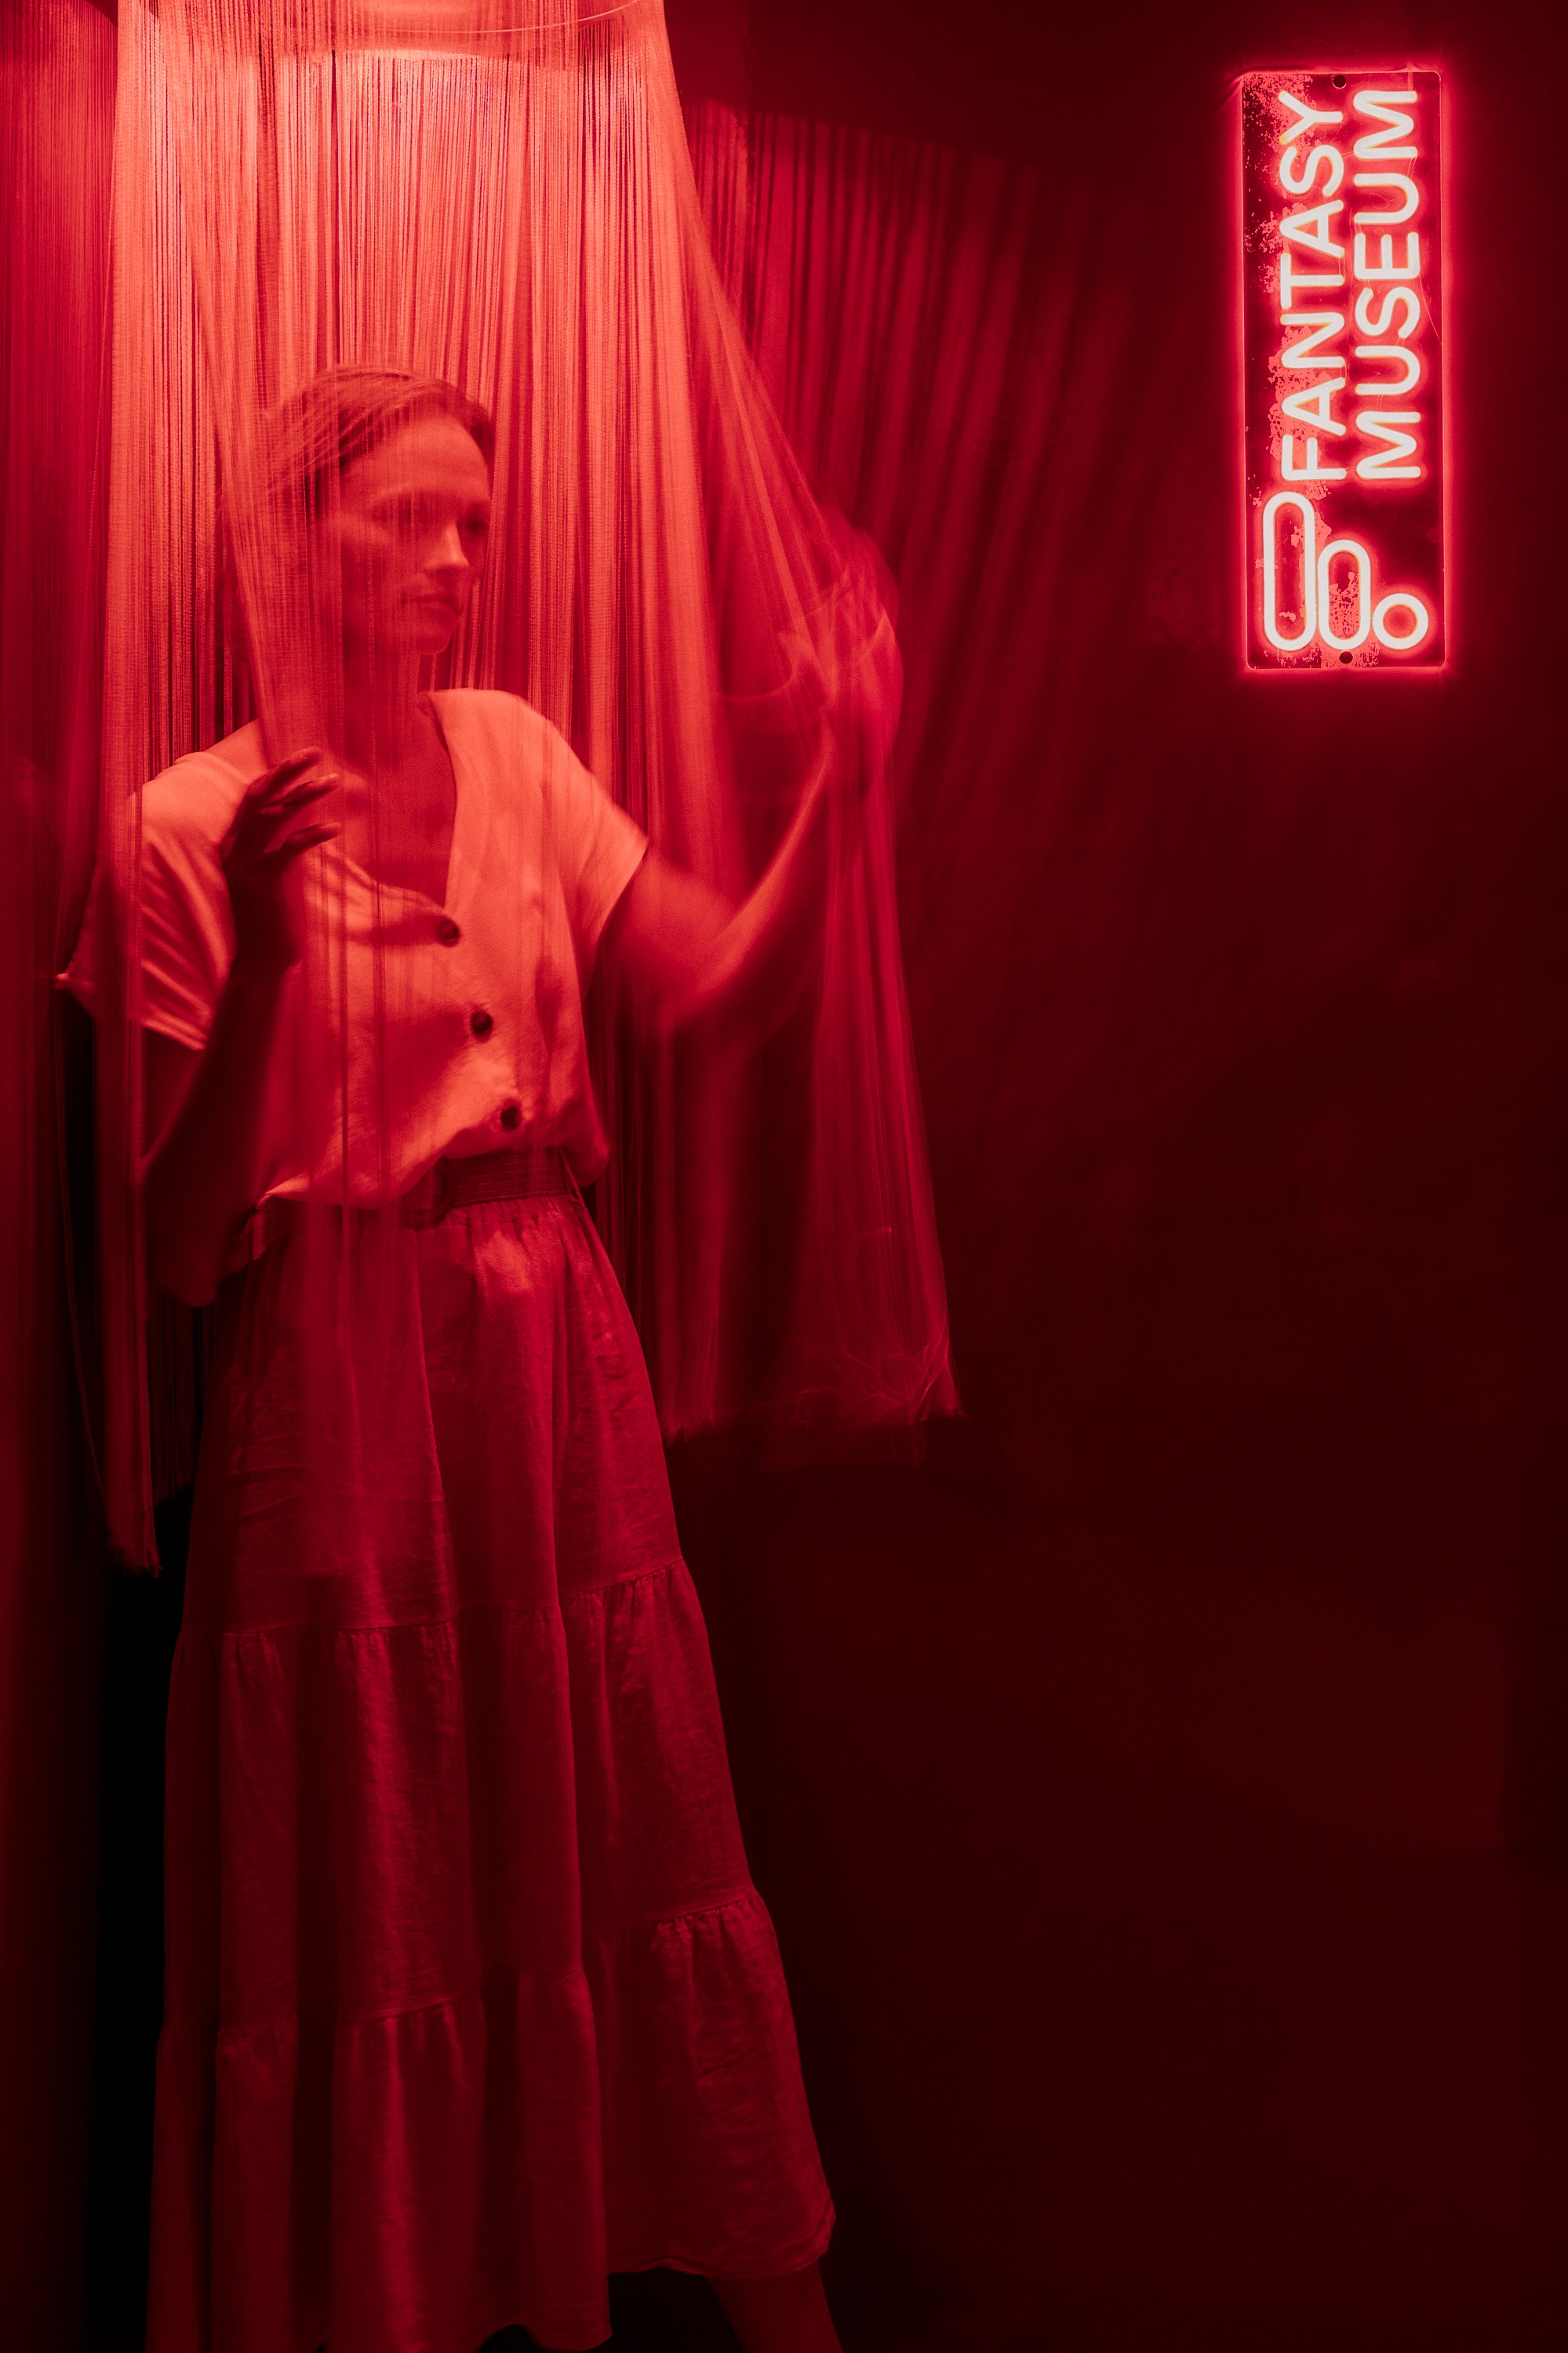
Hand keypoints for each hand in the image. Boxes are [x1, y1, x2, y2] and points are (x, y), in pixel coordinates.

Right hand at [219, 748, 338, 978]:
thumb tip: (305, 816)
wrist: (260, 961)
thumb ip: (282, 844)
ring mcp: (245, 865)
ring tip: (333, 781)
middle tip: (315, 751)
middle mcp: (233, 849)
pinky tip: (335, 827)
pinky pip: (288, 848)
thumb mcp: (276, 874)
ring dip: (305, 794)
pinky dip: (313, 834)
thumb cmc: (274, 918)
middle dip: (286, 770)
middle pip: (258, 795)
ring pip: (272, 815)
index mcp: (233, 843)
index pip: (253, 797)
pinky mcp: (262, 882)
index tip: (306, 758)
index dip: (278, 774)